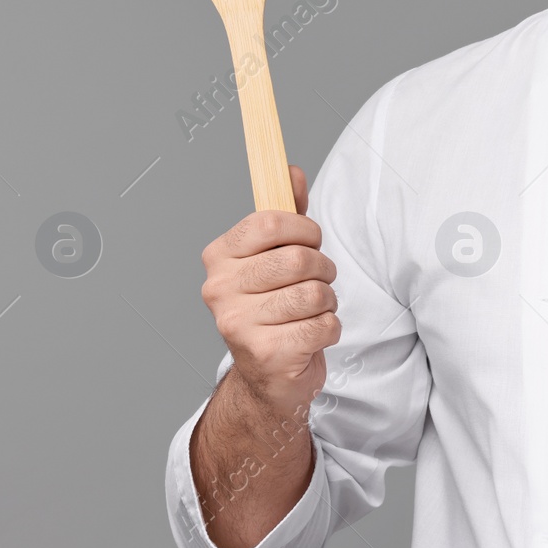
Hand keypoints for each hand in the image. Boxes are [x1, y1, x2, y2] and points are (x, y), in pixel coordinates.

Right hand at [200, 164, 341, 417]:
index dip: (303, 229)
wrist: (267, 376)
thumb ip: (286, 214)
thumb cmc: (275, 306)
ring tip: (311, 311)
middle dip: (323, 269)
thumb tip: (291, 172)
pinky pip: (323, 326)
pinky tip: (309, 336)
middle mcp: (220, 290)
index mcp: (219, 258)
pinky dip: (329, 329)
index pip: (268, 222)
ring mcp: (238, 325)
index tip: (309, 241)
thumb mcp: (276, 255)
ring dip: (327, 302)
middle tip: (316, 282)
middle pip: (298, 259)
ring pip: (315, 293)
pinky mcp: (266, 354)